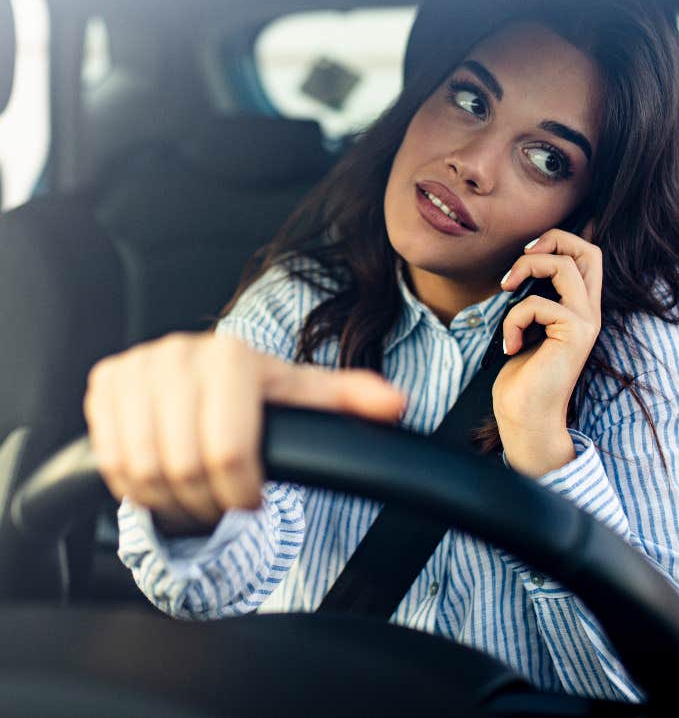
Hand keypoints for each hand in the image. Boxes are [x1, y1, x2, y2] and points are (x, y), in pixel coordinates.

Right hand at [85, 333, 405, 534]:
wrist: (199, 374)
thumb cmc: (256, 391)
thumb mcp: (302, 395)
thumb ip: (349, 399)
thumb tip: (397, 404)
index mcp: (230, 357)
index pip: (227, 452)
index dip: (242, 493)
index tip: (254, 500)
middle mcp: (176, 354)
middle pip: (183, 467)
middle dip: (207, 502)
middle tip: (224, 501)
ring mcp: (135, 367)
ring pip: (142, 471)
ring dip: (171, 501)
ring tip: (197, 493)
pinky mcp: (104, 382)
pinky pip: (110, 462)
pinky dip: (137, 487)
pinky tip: (165, 477)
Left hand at [492, 223, 601, 477]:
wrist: (525, 418)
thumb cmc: (522, 376)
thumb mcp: (528, 326)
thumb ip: (535, 298)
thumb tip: (521, 268)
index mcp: (580, 307)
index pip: (588, 255)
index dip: (559, 240)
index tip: (526, 253)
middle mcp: (589, 312)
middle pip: (588, 251)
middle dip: (551, 240)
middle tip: (521, 257)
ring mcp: (585, 323)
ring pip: (565, 266)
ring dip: (526, 269)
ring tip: (505, 290)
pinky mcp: (574, 335)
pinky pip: (537, 304)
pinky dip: (513, 318)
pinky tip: (509, 345)